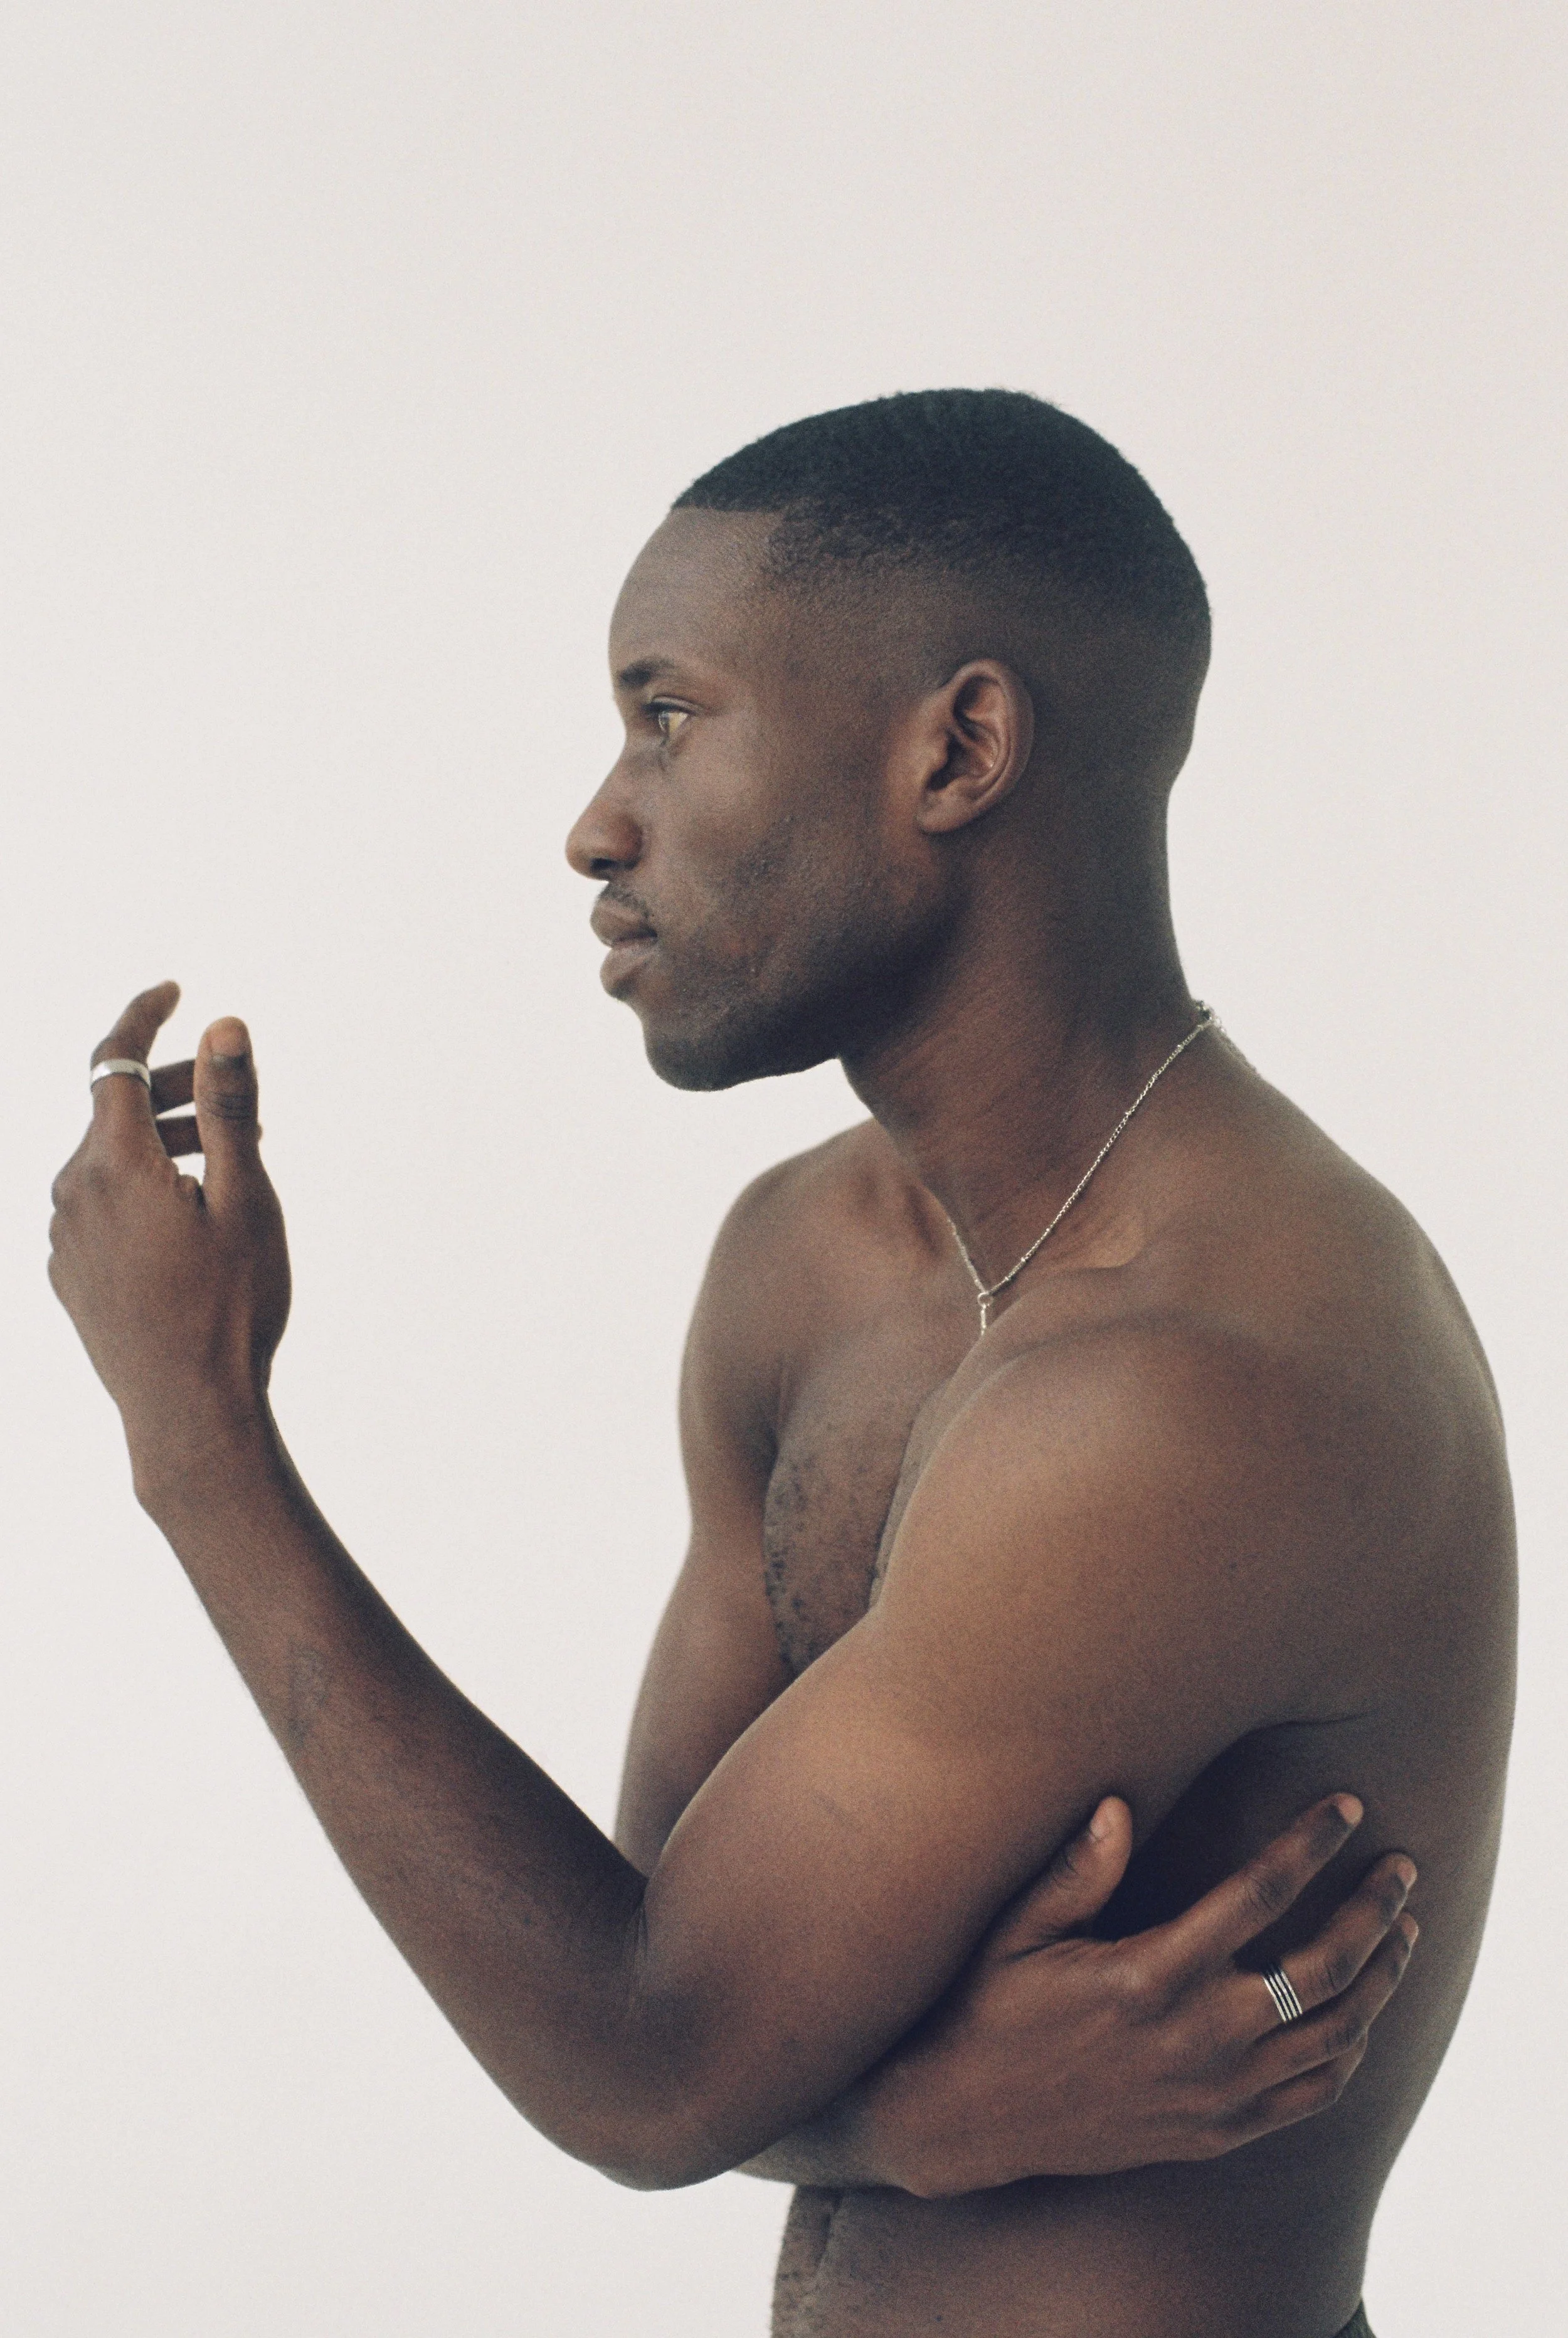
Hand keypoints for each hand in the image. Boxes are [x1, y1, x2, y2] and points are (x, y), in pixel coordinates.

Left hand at [49, 983, 290, 1460]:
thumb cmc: (229, 1307)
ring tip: (227, 1176)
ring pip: (109, 1162)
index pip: (114, 1061)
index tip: (173, 992)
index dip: (142, 1016)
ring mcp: (64, 1237)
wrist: (188, 1413)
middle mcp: (73, 1192)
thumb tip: (223, 1027)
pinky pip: (100, 1207)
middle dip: (178, 1094)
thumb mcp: (245, 1198)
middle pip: (117, 1112)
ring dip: (163, 1148)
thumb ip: (229, 1107)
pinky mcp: (69, 1272)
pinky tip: (189, 1229)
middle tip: (243, 1112)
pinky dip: (141, 1192)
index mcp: (114, 1164)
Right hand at [860, 1793, 1416, 2194]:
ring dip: (1380, 1979)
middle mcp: (1194, 2039)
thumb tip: (1121, 1803)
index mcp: (1148, 1975)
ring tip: (1402, 1932)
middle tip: (1401, 1870)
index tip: (1347, 1808)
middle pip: (1322, 1968)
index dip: (1309, 1845)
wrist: (966, 2116)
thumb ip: (1078, 1869)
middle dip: (1374, 1910)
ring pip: (1335, 2035)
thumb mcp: (1017, 1928)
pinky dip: (1351, 2049)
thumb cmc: (988, 2004)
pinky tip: (1359, 2013)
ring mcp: (1212, 2094)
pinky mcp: (1216, 2133)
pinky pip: (1313, 2094)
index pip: (1258, 1896)